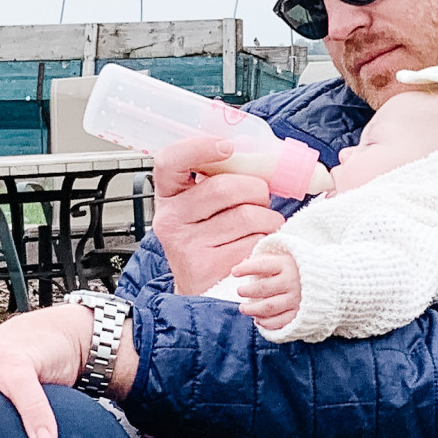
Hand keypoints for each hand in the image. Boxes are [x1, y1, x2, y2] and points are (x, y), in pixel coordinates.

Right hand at [153, 136, 284, 294]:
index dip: (199, 148)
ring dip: (269, 218)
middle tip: (260, 198)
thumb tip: (259, 156)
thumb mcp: (203, 206)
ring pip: (249, 215)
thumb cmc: (210, 239)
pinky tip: (257, 246)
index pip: (170, 160)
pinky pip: (255, 242)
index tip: (227, 147)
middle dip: (257, 189)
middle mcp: (170, 219)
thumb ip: (219, 178)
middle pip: (226, 187)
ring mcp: (186, 245)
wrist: (201, 291)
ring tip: (262, 225)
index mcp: (168, 195)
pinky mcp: (207, 268)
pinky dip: (267, 241)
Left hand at [233, 250, 301, 324]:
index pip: (262, 265)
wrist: (327, 282)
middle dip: (247, 291)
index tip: (234, 272)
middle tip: (239, 291)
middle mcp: (293, 281)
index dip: (246, 268)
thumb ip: (265, 260)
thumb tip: (242, 266)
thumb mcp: (285, 258)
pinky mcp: (300, 314)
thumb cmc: (298, 268)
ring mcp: (297, 299)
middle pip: (263, 288)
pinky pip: (279, 322)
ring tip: (243, 308)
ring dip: (252, 309)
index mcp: (288, 264)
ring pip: (268, 307)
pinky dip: (266, 323)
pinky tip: (258, 319)